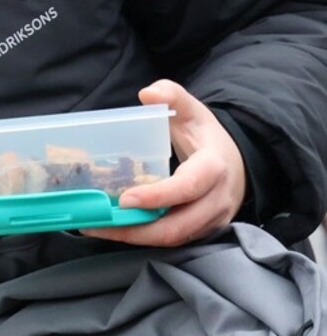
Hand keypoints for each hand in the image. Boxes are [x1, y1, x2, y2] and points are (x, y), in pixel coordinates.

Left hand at [80, 80, 246, 246]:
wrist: (237, 164)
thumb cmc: (207, 138)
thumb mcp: (193, 112)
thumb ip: (172, 95)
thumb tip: (148, 93)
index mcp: (213, 168)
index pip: (187, 188)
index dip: (156, 197)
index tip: (124, 199)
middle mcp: (216, 201)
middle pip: (176, 227)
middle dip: (135, 229)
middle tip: (98, 221)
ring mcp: (211, 221)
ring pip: (172, 239)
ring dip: (134, 237)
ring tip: (99, 226)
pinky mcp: (201, 233)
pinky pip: (172, 242)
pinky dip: (143, 238)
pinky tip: (117, 229)